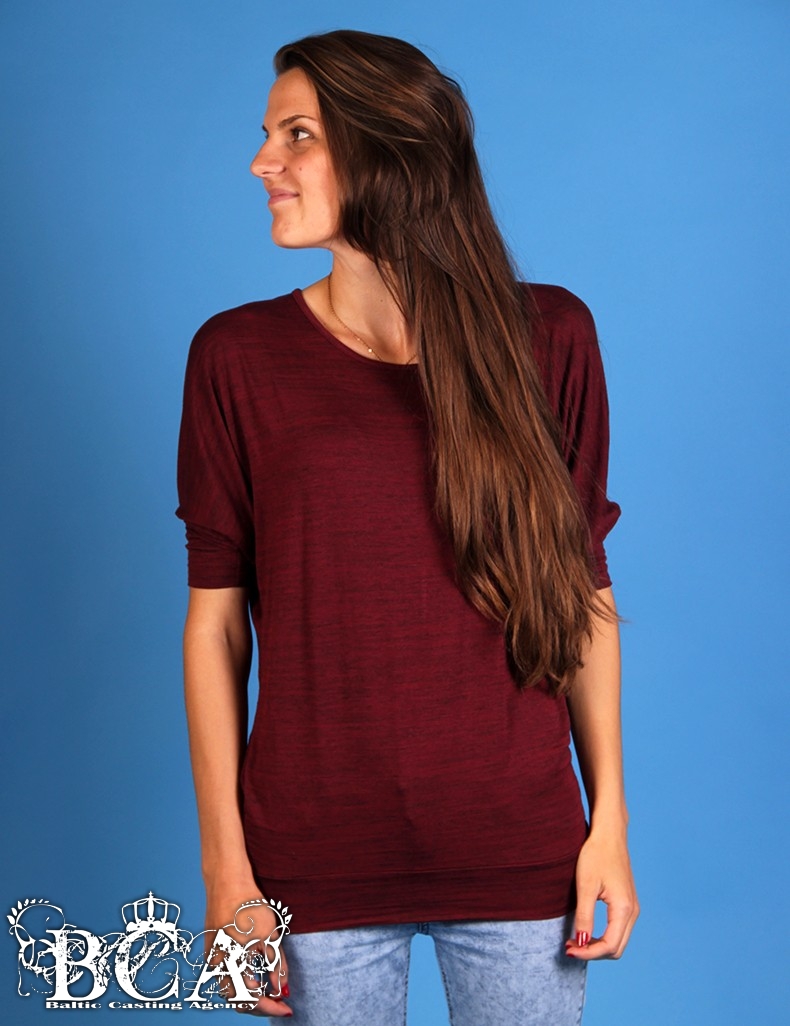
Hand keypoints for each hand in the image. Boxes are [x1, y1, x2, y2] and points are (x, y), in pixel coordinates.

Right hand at [204, 883, 292, 1015]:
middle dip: (261, 1004)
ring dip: (251, 993)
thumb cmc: (249, 906)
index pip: (250, 1002)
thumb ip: (276, 966)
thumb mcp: (270, 936)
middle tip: (280, 1001)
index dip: (271, 1009)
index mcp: (230, 967)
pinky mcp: (213, 949)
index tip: (287, 1009)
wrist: (227, 881)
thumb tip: (281, 989)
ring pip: (231, 988)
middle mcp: (217, 967)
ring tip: (271, 988)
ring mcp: (212, 958)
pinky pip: (226, 974)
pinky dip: (242, 980)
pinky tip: (256, 973)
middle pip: (238, 1000)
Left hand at [564, 828, 638, 960]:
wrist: (609, 833)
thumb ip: (584, 916)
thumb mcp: (586, 886)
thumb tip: (581, 943)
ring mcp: (632, 907)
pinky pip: (618, 930)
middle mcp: (633, 911)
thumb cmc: (596, 854)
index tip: (568, 950)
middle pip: (616, 948)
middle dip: (593, 953)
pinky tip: (586, 930)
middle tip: (570, 946)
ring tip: (575, 940)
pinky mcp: (627, 903)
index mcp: (624, 909)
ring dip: (598, 946)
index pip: (609, 946)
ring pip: (619, 941)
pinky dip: (603, 936)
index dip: (588, 953)